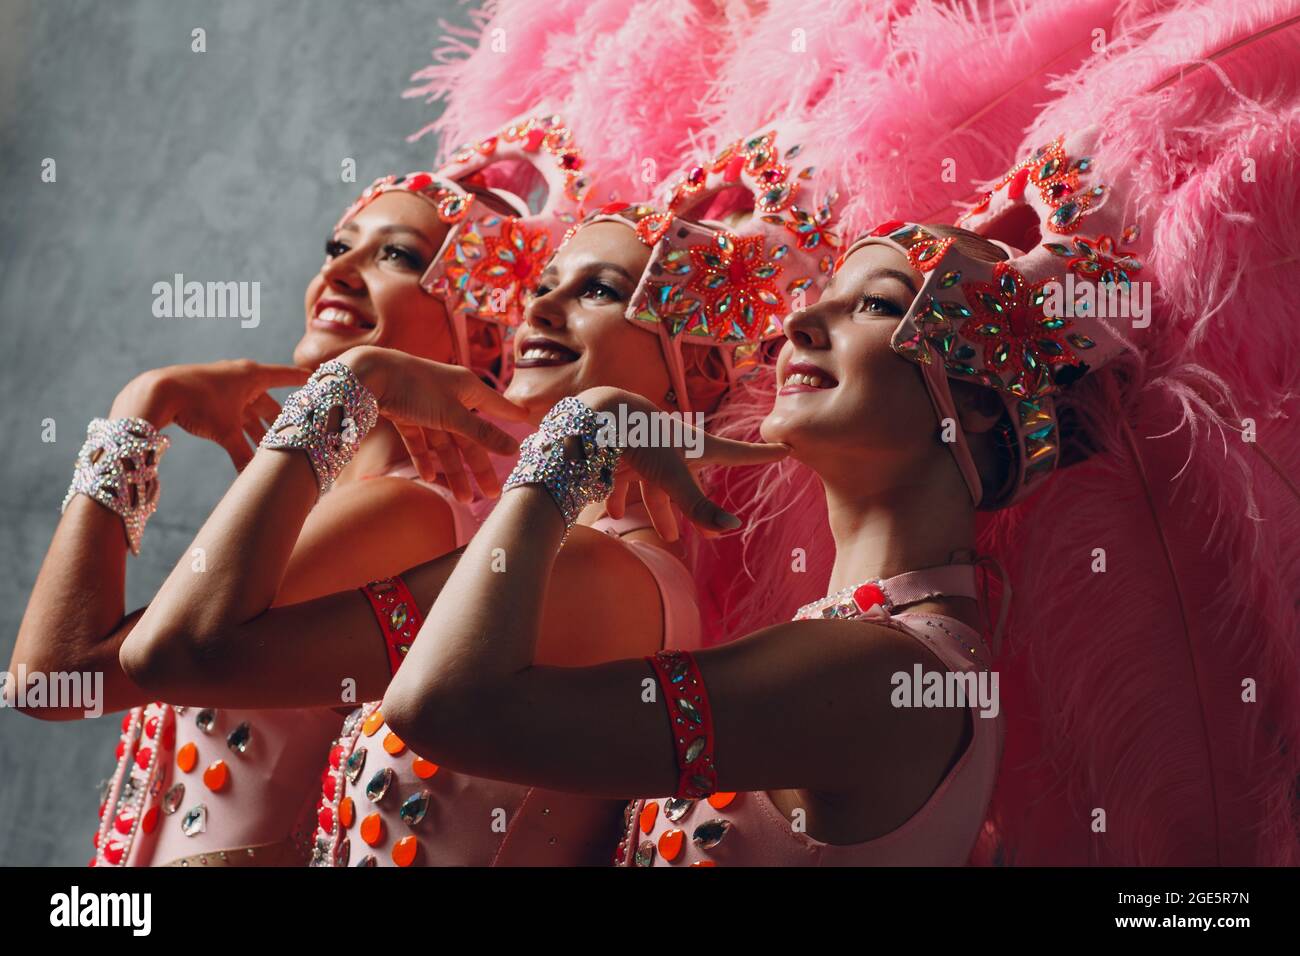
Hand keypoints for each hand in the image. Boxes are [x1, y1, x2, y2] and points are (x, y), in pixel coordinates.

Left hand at [111, 360, 309, 469]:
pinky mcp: (210, 397)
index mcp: (252, 376)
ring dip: (258, 430)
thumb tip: (256, 480)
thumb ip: (245, 454)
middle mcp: (241, 378)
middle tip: (295, 437)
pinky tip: (242, 443)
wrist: (158, 393)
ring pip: (249, 411)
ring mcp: (224, 386)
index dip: (305, 381)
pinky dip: (241, 429)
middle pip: (268, 403)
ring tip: (267, 450)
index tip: (321, 381)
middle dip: (280, 423)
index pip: (287, 377)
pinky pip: (234, 414)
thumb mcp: (227, 431)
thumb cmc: (197, 403)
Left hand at [339, 346, 528, 501]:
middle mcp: (450, 397)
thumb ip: (483, 434)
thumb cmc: (416, 387)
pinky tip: (428, 477)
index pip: (497, 407)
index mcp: (468, 389)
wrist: (369, 375)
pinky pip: (420, 440)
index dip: (512, 417)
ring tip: (462, 499)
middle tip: (492, 493)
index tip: (530, 425)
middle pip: (470, 437)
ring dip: (452, 471)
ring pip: (445, 444)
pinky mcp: (406, 413)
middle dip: (479, 467)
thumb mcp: (453, 415)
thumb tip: (515, 448)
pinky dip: (424, 457)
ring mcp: (427, 406)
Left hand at [577, 386, 788, 540]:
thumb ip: (697, 505)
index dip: (760, 454)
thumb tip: (731, 528)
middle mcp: (673, 449)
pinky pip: (624, 481)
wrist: (597, 415)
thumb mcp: (672, 476)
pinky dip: (621, 498)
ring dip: (661, 510)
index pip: (736, 453)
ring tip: (667, 535)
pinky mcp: (621, 457)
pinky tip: (613, 514)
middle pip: (692, 482)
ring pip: (657, 486)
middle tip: (709, 532)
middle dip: (698, 508)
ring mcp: (647, 453)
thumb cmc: (640, 438)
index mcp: (694, 447)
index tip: (785, 449)